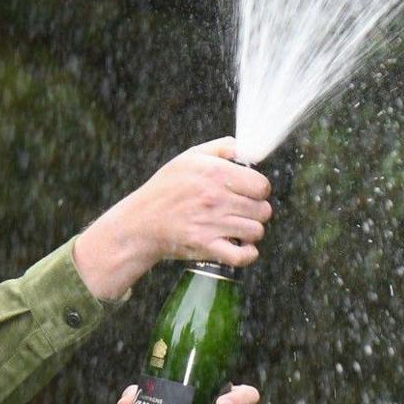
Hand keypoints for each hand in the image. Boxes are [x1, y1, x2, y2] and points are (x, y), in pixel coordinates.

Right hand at [73, 139, 274, 300]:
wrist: (141, 222)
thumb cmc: (165, 188)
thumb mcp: (189, 158)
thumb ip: (221, 148)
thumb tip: (245, 147)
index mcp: (215, 172)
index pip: (262, 186)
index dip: (259, 191)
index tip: (249, 194)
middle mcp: (215, 197)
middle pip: (263, 210)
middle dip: (256, 212)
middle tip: (243, 213)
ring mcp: (211, 223)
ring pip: (256, 231)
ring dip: (250, 232)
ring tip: (237, 228)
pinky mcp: (205, 246)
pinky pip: (242, 256)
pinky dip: (247, 254)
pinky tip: (243, 247)